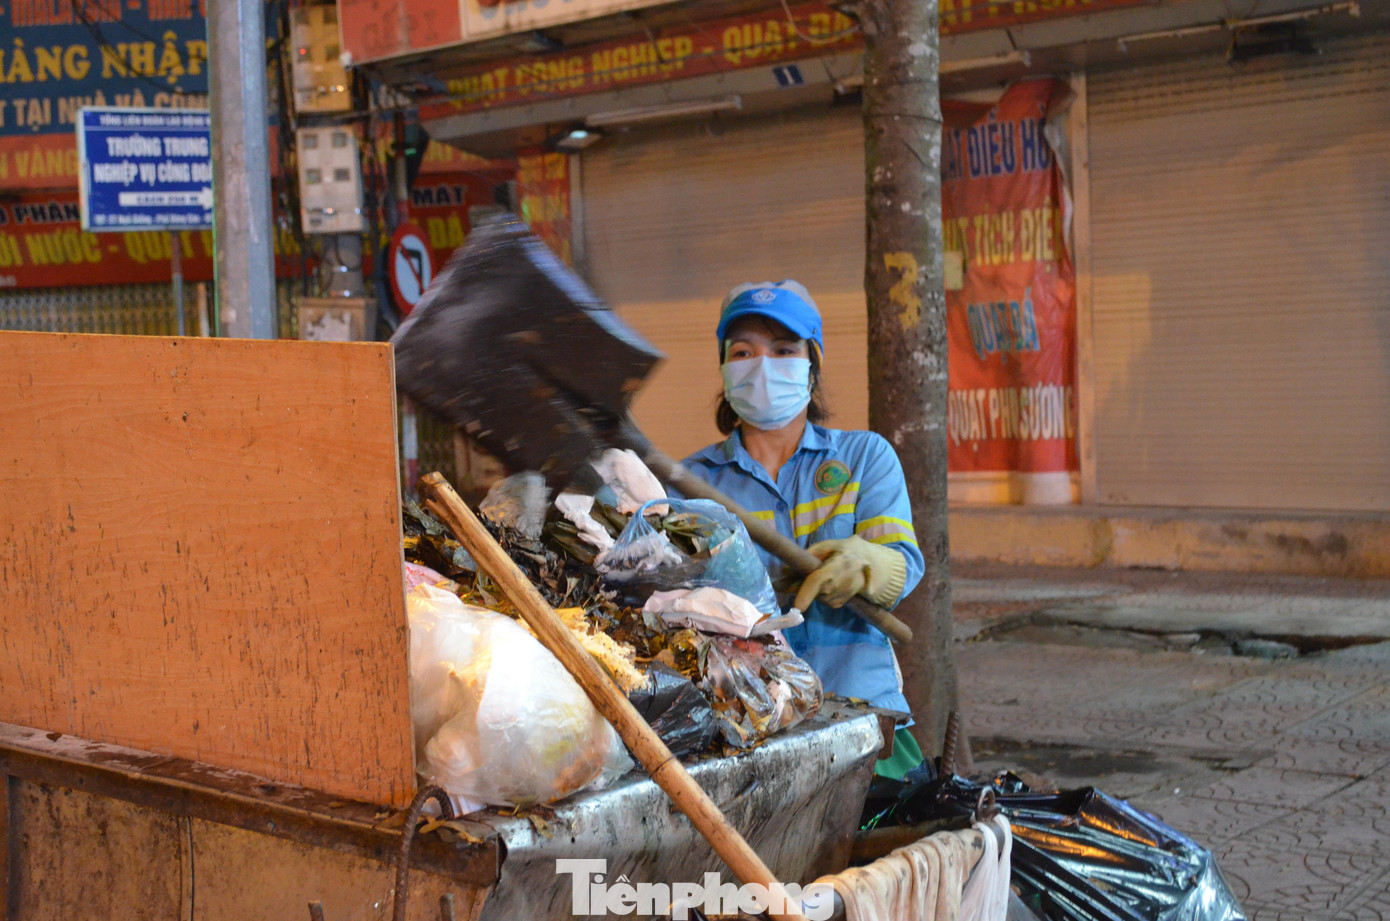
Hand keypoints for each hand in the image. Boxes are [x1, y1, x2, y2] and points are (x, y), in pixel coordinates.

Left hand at [792, 535, 907, 611]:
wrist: (870, 565)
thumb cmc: (846, 551)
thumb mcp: (827, 546)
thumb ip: (807, 556)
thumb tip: (784, 570)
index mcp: (836, 567)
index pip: (818, 582)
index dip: (806, 594)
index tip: (797, 607)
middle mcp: (838, 585)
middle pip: (811, 590)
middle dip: (798, 586)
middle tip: (791, 578)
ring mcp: (838, 597)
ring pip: (814, 596)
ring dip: (810, 588)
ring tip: (820, 576)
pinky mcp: (838, 604)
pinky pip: (820, 600)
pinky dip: (818, 593)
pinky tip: (827, 583)